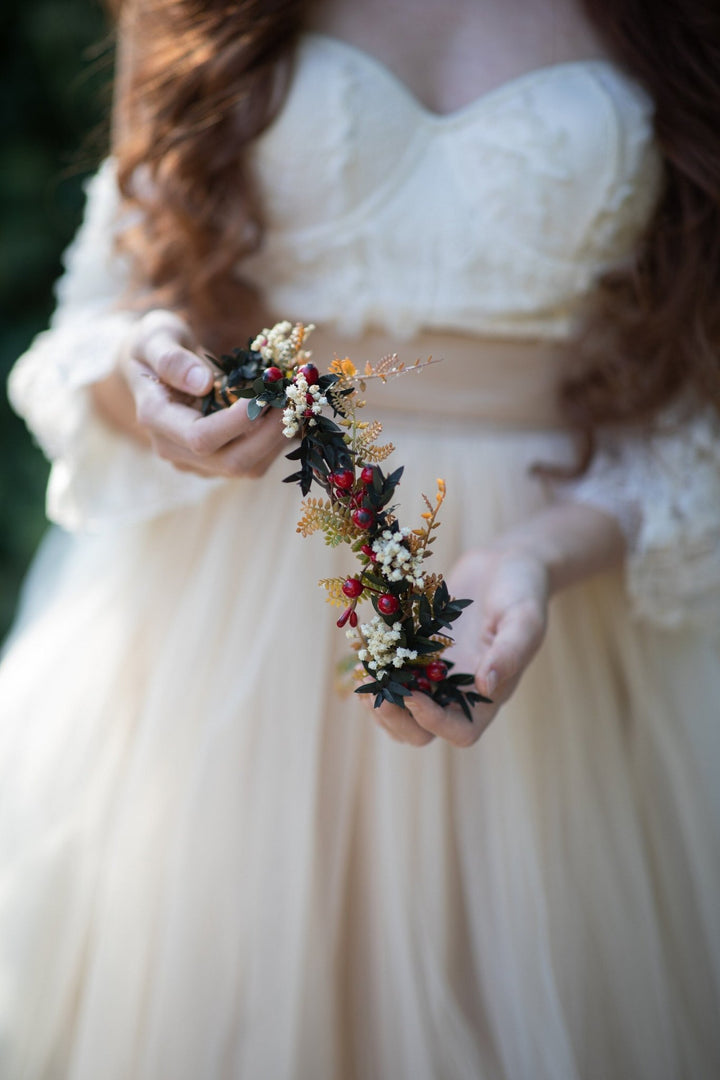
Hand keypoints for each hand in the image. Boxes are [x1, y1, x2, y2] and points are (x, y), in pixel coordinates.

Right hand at [121, 309, 287, 477]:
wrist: (148, 367)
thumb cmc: (154, 345)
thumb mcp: (155, 337)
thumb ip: (172, 358)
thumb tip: (202, 381)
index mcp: (156, 418)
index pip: (200, 437)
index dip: (237, 421)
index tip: (265, 393)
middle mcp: (174, 449)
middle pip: (231, 461)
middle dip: (269, 434)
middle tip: (294, 400)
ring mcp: (196, 460)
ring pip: (247, 467)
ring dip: (278, 439)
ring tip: (297, 405)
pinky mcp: (216, 460)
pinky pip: (254, 461)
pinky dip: (276, 440)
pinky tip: (289, 414)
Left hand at [366, 546, 548, 747]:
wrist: (505, 563)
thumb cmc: (523, 591)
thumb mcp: (524, 618)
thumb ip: (509, 652)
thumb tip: (485, 686)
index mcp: (487, 696)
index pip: (460, 732)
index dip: (434, 722)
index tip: (414, 696)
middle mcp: (456, 692)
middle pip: (420, 730)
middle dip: (394, 717)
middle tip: (374, 692)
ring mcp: (433, 673)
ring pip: (399, 708)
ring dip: (378, 698)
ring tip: (364, 673)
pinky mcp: (415, 650)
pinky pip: (390, 670)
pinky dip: (374, 666)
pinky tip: (361, 650)